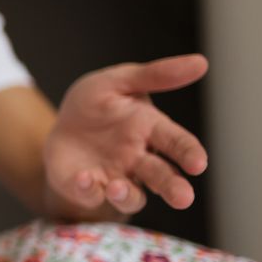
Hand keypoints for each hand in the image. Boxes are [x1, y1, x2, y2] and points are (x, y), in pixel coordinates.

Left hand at [43, 54, 208, 214]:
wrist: (60, 126)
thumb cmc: (95, 104)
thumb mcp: (118, 81)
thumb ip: (155, 75)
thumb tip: (201, 62)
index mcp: (150, 129)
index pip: (178, 143)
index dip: (189, 153)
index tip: (198, 164)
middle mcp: (138, 159)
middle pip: (162, 176)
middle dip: (173, 188)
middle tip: (183, 199)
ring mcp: (115, 177)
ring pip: (131, 195)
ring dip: (127, 194)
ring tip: (117, 187)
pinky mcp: (89, 189)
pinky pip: (92, 195)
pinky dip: (88, 190)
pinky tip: (84, 179)